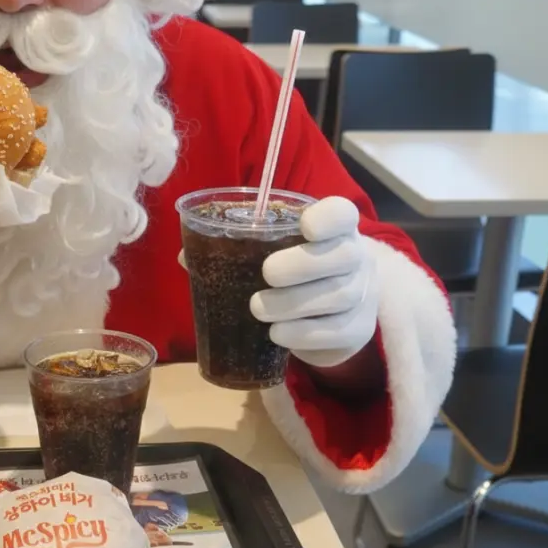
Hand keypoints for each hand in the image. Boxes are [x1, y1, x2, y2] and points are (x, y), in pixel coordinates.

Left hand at [248, 197, 378, 368]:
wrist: (330, 316)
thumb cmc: (294, 273)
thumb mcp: (273, 253)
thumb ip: (237, 249)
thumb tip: (185, 255)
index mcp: (334, 229)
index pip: (342, 214)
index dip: (328, 218)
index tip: (305, 225)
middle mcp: (356, 257)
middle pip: (344, 255)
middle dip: (303, 264)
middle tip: (267, 274)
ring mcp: (363, 295)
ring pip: (339, 296)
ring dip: (294, 303)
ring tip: (258, 309)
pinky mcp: (359, 329)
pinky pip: (336, 331)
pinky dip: (302, 334)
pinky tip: (277, 334)